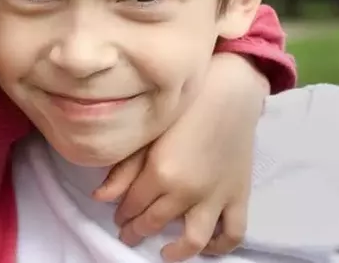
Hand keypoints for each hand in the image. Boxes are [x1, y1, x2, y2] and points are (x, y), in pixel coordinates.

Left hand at [93, 53, 267, 261]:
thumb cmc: (184, 107)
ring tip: (164, 252)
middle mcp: (187, 192)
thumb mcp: (147, 134)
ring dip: (176, 251)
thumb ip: (123, 169)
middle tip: (129, 233)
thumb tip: (99, 197)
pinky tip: (205, 247)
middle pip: (156, 222)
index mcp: (160, 174)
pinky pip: (232, 233)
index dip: (122, 215)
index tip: (117, 218)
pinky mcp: (239, 195)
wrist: (229, 92)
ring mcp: (215, 197)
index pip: (133, 206)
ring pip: (194, 239)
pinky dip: (219, 246)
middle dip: (137, 231)